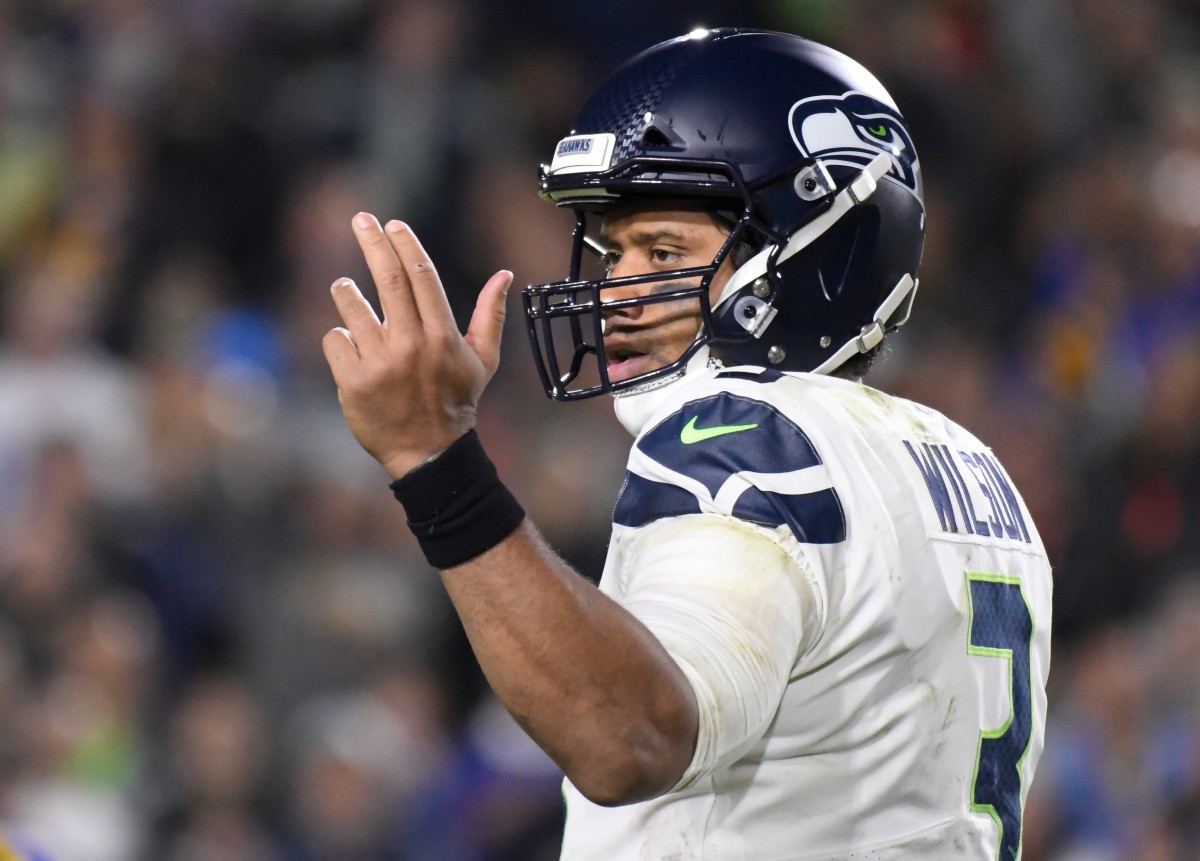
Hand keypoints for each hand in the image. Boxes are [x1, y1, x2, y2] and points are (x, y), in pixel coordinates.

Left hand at [323, 212, 513, 478]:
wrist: (429, 453)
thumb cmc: (456, 402)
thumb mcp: (483, 360)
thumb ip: (491, 314)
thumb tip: (505, 274)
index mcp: (443, 335)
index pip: (421, 275)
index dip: (404, 244)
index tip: (392, 224)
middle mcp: (412, 344)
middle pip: (387, 280)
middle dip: (372, 242)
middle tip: (360, 218)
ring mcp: (381, 363)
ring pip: (351, 307)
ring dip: (344, 291)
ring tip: (344, 288)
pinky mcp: (353, 381)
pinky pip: (335, 340)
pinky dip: (339, 338)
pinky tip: (352, 349)